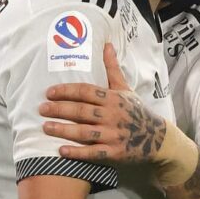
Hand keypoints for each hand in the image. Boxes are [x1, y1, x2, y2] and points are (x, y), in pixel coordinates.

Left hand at [39, 43, 166, 167]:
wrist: (158, 138)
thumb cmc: (137, 111)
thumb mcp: (125, 89)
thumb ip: (112, 69)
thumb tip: (106, 45)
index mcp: (113, 98)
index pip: (86, 91)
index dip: (67, 91)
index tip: (49, 92)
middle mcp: (112, 116)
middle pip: (82, 111)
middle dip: (60, 109)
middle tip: (41, 109)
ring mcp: (114, 135)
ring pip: (85, 132)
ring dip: (64, 130)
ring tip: (46, 127)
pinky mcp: (115, 153)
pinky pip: (94, 153)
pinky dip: (78, 153)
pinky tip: (61, 150)